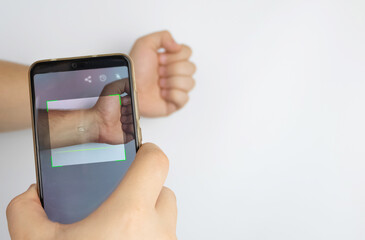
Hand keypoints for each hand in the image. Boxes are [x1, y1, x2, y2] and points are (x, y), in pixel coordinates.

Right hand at [7, 143, 176, 239]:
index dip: (147, 151)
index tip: (137, 151)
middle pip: (163, 191)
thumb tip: (30, 198)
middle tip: (119, 196)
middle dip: (142, 190)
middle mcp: (157, 233)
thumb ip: (26, 213)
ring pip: (166, 218)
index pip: (156, 163)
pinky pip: (164, 239)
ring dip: (146, 216)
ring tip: (117, 226)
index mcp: (128, 217)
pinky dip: (148, 237)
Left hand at [92, 78, 134, 143]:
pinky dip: (132, 130)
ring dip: (130, 120)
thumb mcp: (112, 88)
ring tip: (121, 120)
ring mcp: (127, 124)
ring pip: (137, 122)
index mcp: (124, 104)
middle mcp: (126, 113)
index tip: (124, 102)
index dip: (131, 102)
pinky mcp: (128, 134)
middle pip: (137, 111)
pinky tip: (123, 127)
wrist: (97, 124)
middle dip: (130, 111)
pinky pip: (136, 132)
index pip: (136, 102)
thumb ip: (124, 83)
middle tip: (121, 112)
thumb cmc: (102, 108)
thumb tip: (134, 85)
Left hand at [130, 30, 195, 116]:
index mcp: (170, 59)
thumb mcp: (144, 43)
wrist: (128, 88)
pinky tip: (162, 94)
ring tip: (159, 84)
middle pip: (191, 67)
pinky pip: (184, 98)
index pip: (187, 52)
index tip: (160, 59)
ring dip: (172, 82)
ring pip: (190, 83)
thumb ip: (164, 36)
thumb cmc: (134, 69)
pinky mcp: (174, 103)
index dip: (175, 56)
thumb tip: (178, 46)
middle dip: (173, 69)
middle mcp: (174, 73)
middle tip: (159, 72)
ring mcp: (176, 88)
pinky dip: (172, 95)